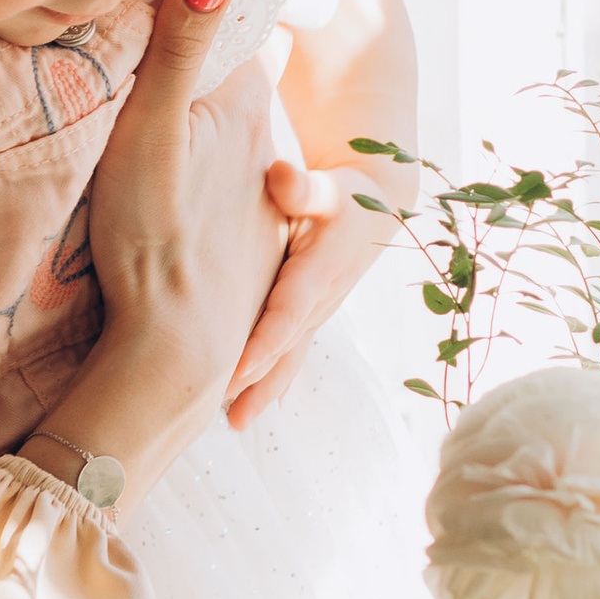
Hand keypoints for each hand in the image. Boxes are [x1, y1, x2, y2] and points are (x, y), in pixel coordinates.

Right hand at [45, 0, 288, 495]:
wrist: (177, 347)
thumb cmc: (155, 233)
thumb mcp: (154, 128)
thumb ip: (184, 46)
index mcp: (248, 117)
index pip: (237, 44)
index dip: (208, 17)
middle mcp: (269, 157)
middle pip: (243, 102)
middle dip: (223, 77)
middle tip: (180, 49)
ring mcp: (268, 212)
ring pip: (251, 162)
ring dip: (229, 150)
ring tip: (196, 145)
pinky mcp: (258, 259)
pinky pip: (254, 217)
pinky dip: (241, 209)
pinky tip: (216, 214)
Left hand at [225, 162, 385, 428]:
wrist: (377, 208)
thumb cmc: (344, 193)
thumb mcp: (330, 184)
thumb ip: (304, 186)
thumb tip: (281, 176)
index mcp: (320, 271)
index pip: (288, 312)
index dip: (264, 342)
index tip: (237, 369)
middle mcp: (319, 301)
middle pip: (285, 348)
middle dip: (256, 380)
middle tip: (222, 411)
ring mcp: (316, 315)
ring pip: (288, 360)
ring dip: (263, 391)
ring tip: (234, 423)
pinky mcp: (310, 319)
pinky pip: (289, 356)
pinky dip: (270, 383)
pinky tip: (244, 408)